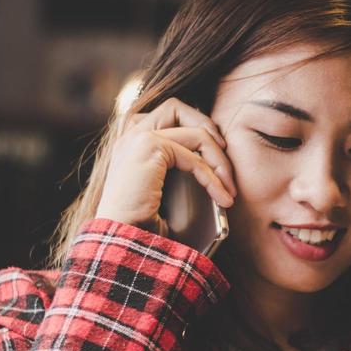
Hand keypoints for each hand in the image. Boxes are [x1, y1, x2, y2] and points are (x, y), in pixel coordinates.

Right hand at [94, 97, 236, 230]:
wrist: (121, 241)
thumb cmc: (141, 226)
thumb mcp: (164, 190)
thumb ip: (179, 168)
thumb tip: (216, 164)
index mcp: (130, 143)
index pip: (167, 116)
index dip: (197, 130)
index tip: (216, 162)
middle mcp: (130, 135)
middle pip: (177, 109)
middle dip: (209, 130)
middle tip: (226, 159)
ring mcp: (138, 138)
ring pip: (194, 129)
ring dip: (218, 158)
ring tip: (229, 186)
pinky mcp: (149, 146)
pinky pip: (195, 156)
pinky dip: (213, 178)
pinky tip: (222, 198)